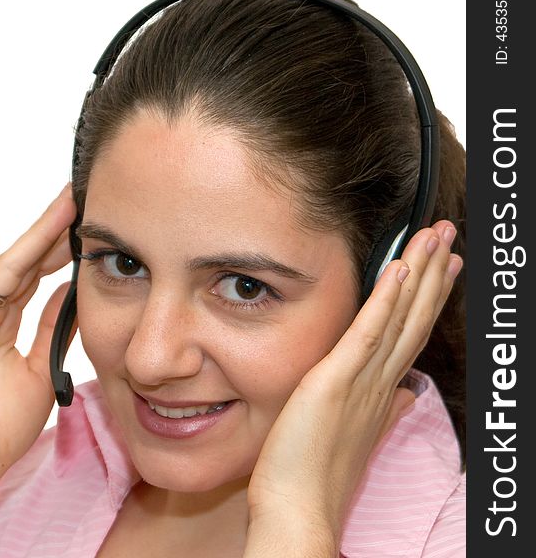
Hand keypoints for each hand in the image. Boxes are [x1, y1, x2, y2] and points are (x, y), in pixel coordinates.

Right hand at [0, 184, 76, 484]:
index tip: (90, 223)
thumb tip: (72, 292)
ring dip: (32, 236)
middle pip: (27, 264)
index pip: (40, 277)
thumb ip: (54, 329)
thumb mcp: (43, 369)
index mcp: (8, 327)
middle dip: (55, 232)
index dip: (64, 250)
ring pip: (4, 268)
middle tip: (81, 199)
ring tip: (60, 205)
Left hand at [245, 220, 461, 551]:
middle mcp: (380, 383)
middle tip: (448, 236)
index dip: (427, 298)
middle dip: (433, 274)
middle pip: (414, 318)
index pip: (409, 335)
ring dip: (419, 273)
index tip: (442, 267)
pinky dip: (385, 300)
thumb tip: (404, 396)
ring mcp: (362, 382)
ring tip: (434, 236)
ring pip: (399, 318)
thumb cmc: (313, 474)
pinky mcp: (336, 383)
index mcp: (381, 393)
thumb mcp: (352, 434)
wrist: (296, 508)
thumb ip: (380, 410)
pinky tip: (398, 269)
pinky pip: (366, 334)